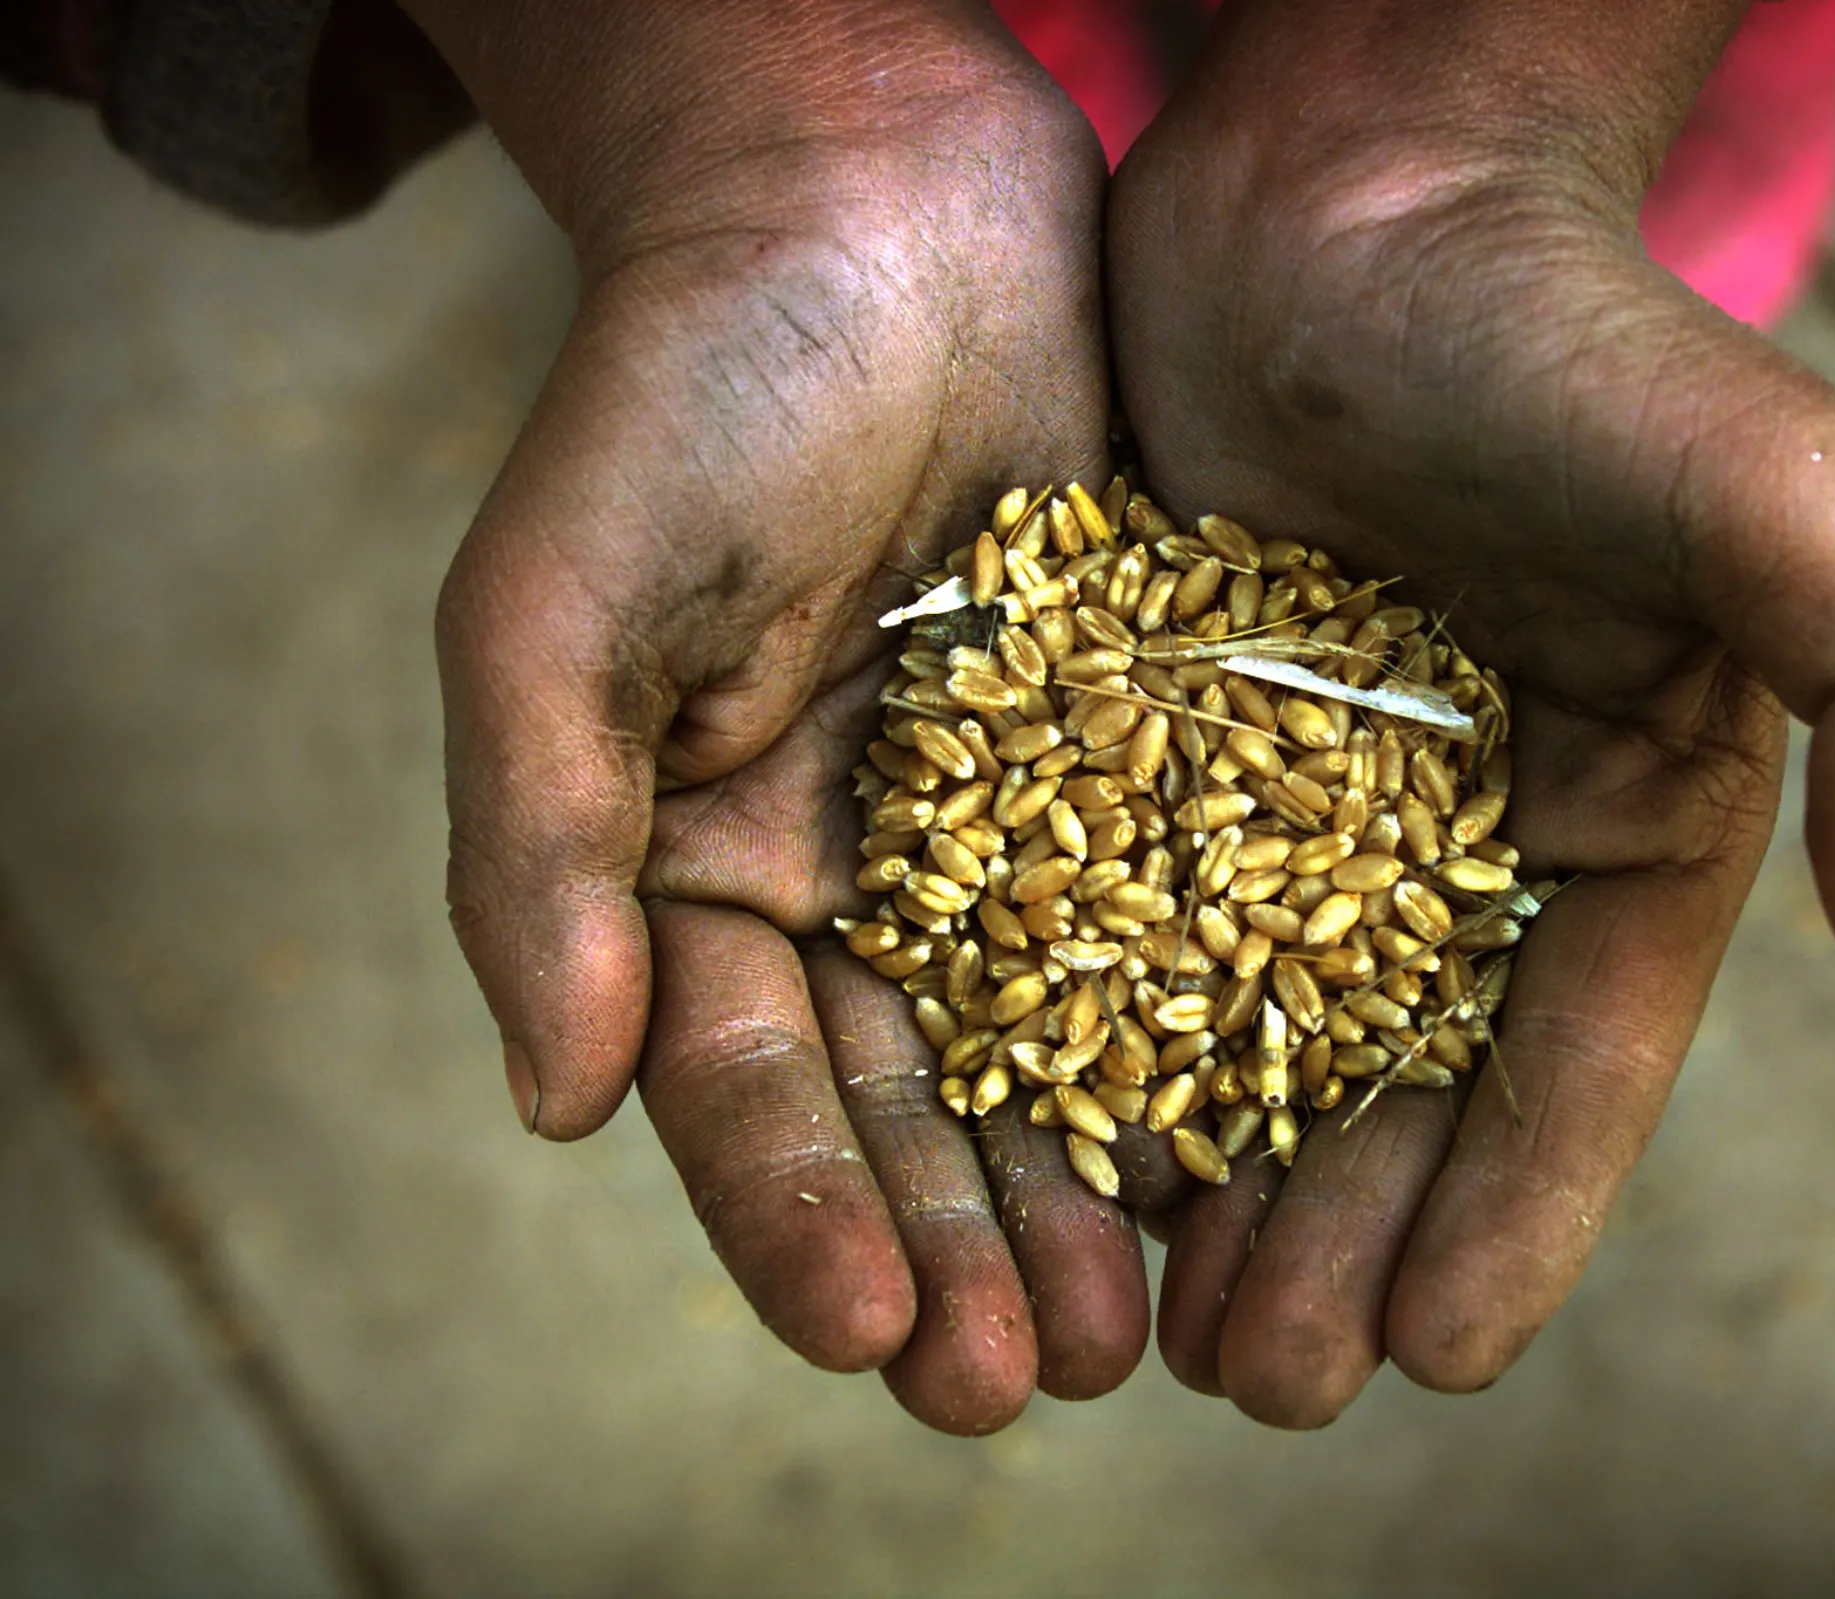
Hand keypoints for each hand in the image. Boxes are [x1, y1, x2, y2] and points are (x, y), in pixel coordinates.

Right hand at [412, 0, 1148, 1430]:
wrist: (876, 201)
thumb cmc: (689, 387)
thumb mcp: (559, 609)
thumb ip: (540, 851)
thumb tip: (557, 1104)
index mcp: (701, 871)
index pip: (746, 1084)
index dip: (796, 1217)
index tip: (869, 1335)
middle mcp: (862, 876)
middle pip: (910, 1106)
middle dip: (957, 1251)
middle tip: (1024, 1382)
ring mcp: (1012, 827)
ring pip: (1055, 1049)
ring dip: (1084, 1191)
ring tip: (1136, 1328)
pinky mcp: (1146, 754)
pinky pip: (1184, 917)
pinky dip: (1210, 1035)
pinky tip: (1255, 1147)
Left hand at [1108, 0, 1834, 1425]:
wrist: (1354, 181)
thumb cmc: (1574, 334)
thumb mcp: (1786, 494)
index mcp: (1625, 811)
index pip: (1579, 1054)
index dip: (1517, 1212)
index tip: (1443, 1358)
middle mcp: (1469, 827)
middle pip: (1406, 1077)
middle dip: (1346, 1239)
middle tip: (1260, 1382)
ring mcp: (1308, 789)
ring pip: (1259, 1029)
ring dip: (1219, 1181)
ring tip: (1154, 1324)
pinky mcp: (1170, 732)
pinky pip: (1130, 916)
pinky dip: (1098, 1036)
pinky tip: (1047, 1146)